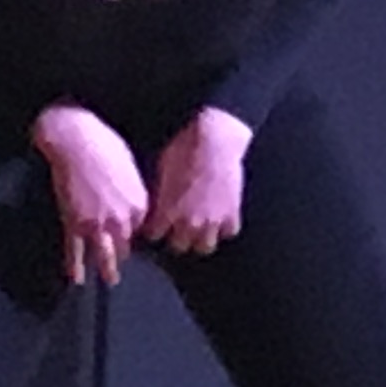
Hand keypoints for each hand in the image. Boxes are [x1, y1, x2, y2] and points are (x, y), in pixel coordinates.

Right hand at [32, 105, 147, 285]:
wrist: (77, 140)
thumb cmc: (105, 144)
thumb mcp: (129, 165)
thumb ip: (132, 188)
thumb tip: (130, 196)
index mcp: (139, 204)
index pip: (140, 227)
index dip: (132, 231)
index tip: (128, 235)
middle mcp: (122, 218)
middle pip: (125, 243)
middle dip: (122, 251)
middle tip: (120, 261)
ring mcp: (98, 223)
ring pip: (105, 252)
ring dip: (108, 269)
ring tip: (110, 280)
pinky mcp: (74, 222)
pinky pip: (75, 249)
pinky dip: (75, 265)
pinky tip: (75, 278)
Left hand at [142, 110, 250, 254]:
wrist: (216, 139)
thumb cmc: (185, 148)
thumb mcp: (161, 169)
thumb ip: (159, 194)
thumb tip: (155, 204)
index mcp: (167, 211)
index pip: (154, 235)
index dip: (153, 228)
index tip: (155, 223)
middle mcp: (189, 221)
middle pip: (179, 246)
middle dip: (176, 237)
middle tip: (176, 227)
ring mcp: (213, 219)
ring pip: (205, 247)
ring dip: (200, 238)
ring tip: (198, 228)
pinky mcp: (232, 212)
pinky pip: (229, 232)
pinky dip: (224, 227)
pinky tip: (219, 217)